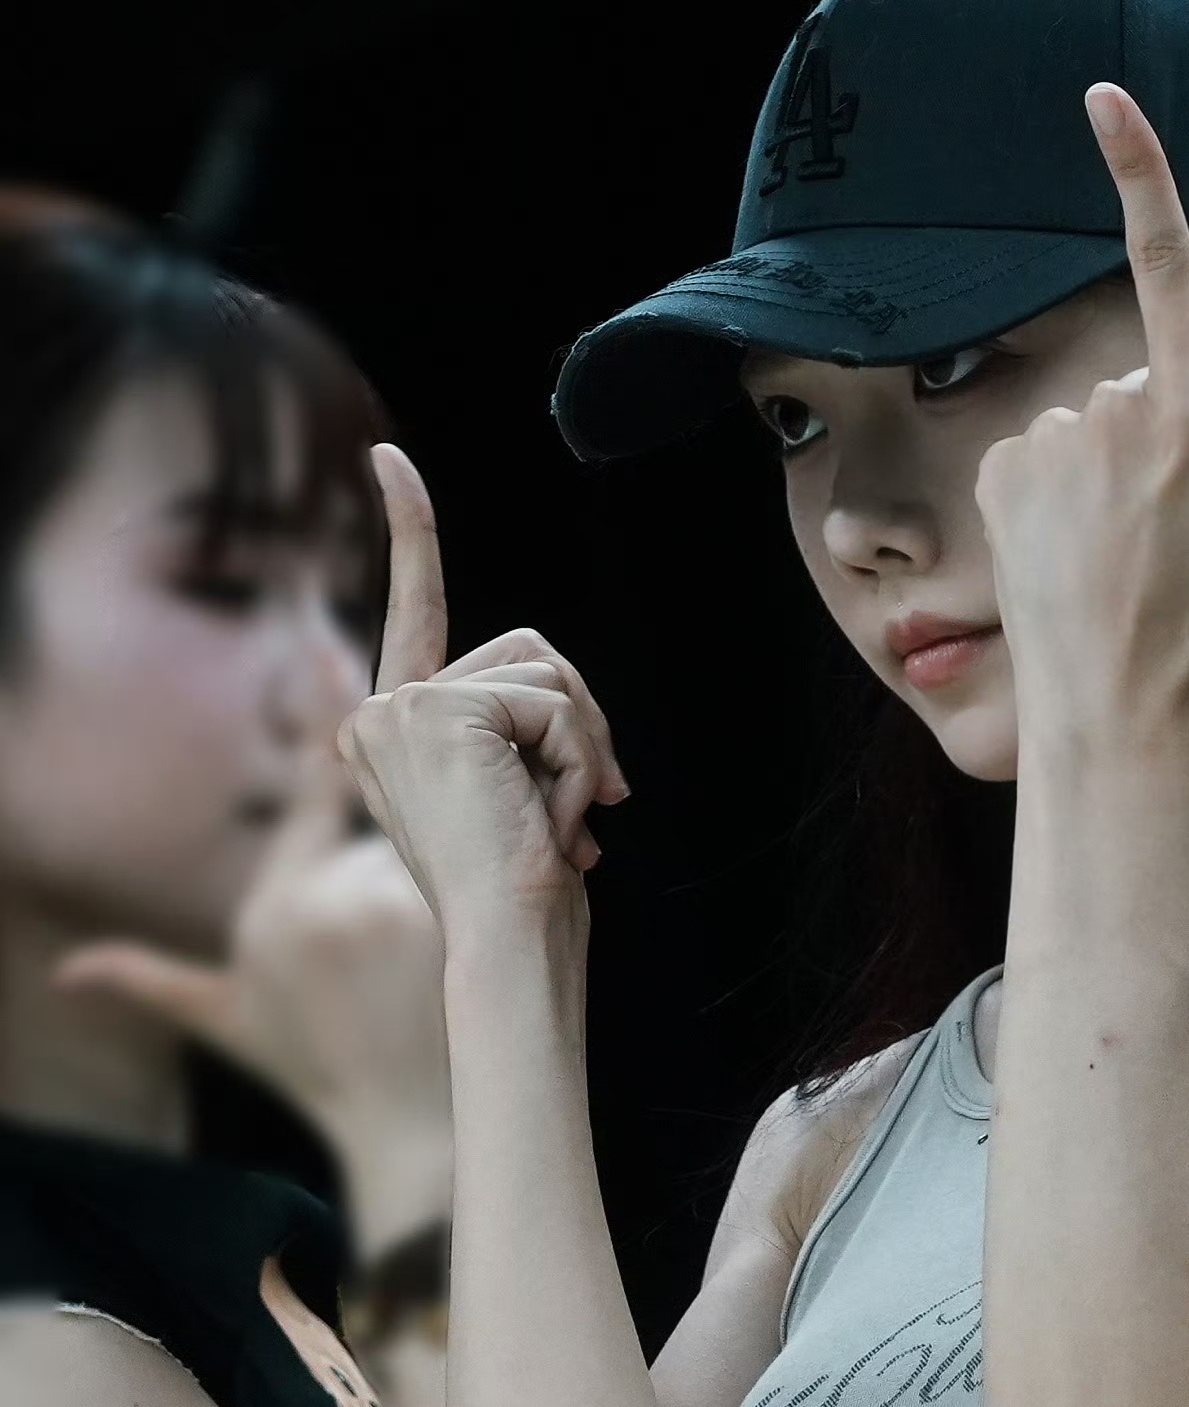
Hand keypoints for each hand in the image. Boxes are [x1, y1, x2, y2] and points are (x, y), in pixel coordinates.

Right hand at [57, 738, 454, 1236]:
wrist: (414, 1131)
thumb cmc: (326, 1074)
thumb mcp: (234, 1022)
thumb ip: (153, 983)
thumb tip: (69, 975)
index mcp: (277, 904)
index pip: (317, 777)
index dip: (329, 703)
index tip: (330, 639)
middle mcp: (327, 893)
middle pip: (402, 822)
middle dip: (426, 857)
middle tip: (425, 934)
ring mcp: (393, 900)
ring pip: (449, 848)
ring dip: (461, 884)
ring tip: (444, 963)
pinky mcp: (453, 914)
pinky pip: (486, 863)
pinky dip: (497, 885)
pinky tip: (478, 944)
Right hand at [338, 448, 629, 938]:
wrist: (509, 946)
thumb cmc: (524, 903)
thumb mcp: (525, 810)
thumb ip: (526, 755)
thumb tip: (587, 760)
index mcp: (396, 734)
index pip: (412, 610)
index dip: (408, 529)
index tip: (388, 459)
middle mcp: (381, 713)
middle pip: (525, 648)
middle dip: (580, 723)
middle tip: (588, 809)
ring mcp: (402, 708)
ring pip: (544, 673)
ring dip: (581, 748)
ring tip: (563, 822)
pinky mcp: (438, 709)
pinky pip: (550, 701)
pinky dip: (576, 759)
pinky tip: (555, 818)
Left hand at [974, 87, 1188, 751]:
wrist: (1126, 741)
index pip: (1166, 263)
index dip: (1138, 172)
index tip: (1103, 98)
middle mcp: (1112, 414)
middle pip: (1143, 391)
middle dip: (1159, 446)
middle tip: (1180, 545)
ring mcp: (1046, 446)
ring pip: (1086, 433)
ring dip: (1104, 483)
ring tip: (1128, 570)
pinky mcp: (998, 481)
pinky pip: (1035, 465)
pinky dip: (1055, 503)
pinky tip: (1080, 568)